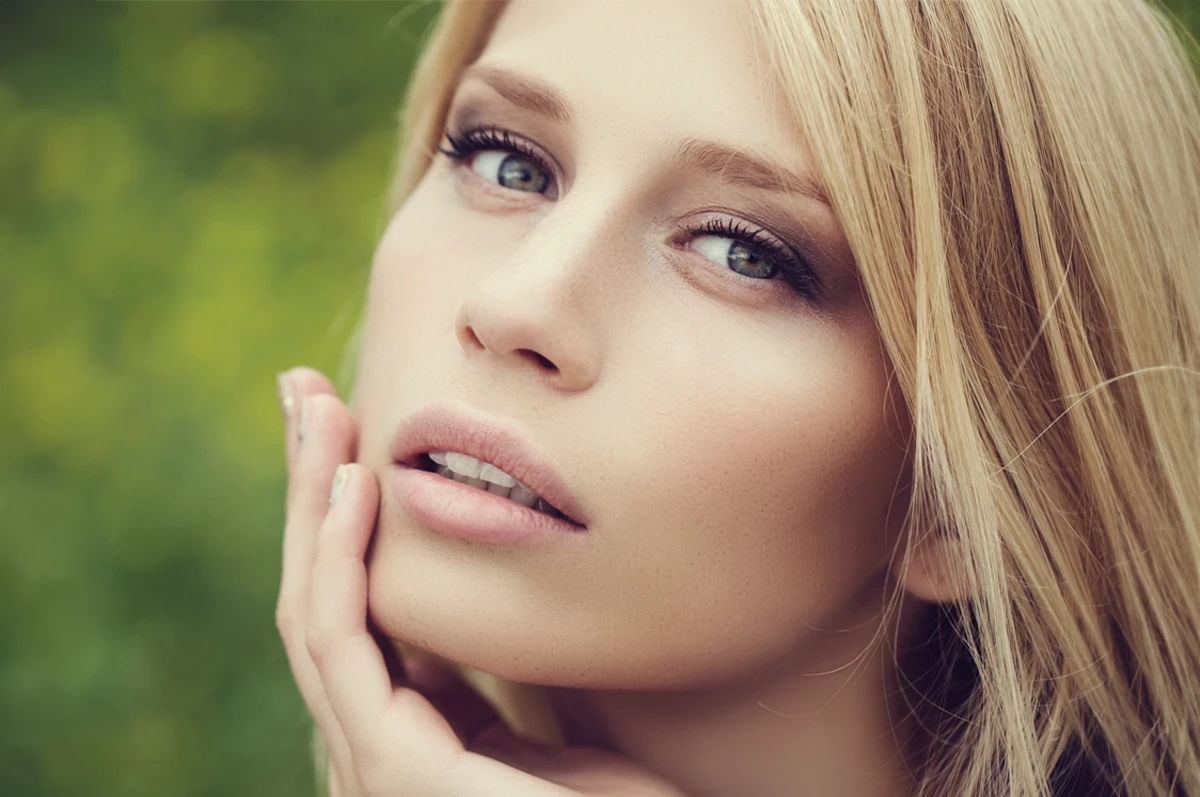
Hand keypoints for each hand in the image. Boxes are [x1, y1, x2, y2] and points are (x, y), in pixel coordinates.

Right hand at [274, 367, 687, 796]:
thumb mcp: (552, 702)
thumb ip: (504, 654)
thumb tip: (496, 557)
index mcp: (416, 723)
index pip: (358, 604)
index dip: (342, 516)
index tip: (350, 432)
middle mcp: (379, 738)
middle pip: (321, 594)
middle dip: (307, 489)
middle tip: (301, 392)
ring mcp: (375, 759)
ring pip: (314, 608)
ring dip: (310, 500)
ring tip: (316, 410)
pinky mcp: (394, 768)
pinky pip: (343, 644)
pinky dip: (338, 559)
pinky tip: (350, 486)